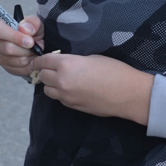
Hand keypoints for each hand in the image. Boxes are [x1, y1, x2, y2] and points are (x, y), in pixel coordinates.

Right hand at [0, 15, 43, 76]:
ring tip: (35, 51)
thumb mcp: (35, 22)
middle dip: (26, 49)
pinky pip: (19, 70)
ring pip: (14, 60)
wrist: (33, 43)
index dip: (14, 36)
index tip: (30, 41)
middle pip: (7, 48)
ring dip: (29, 57)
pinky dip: (29, 65)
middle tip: (37, 46)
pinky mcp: (5, 67)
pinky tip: (33, 58)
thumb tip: (24, 29)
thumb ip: (32, 22)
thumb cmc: (31, 30)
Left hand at [32, 53, 152, 124]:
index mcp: (66, 65)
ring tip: (60, 79)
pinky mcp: (73, 107)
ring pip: (47, 90)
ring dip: (50, 84)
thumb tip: (64, 64)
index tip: (37, 59)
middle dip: (44, 71)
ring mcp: (67, 96)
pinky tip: (71, 89)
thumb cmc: (114, 70)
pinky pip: (59, 99)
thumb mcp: (91, 58)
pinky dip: (60, 94)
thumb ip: (73, 61)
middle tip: (50, 68)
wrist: (127, 94)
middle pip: (42, 76)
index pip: (43, 61)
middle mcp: (62, 81)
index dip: (38, 59)